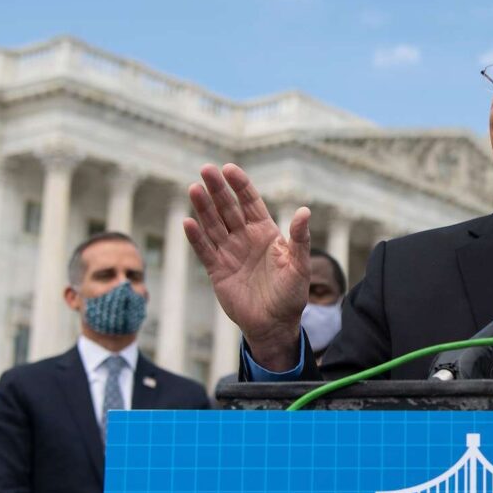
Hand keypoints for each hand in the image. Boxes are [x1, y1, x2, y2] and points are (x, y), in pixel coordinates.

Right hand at [183, 163, 311, 368]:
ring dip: (204, 207)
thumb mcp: (299, 266)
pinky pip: (205, 250)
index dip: (240, 185)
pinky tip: (188, 222)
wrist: (274, 324)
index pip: (250, 202)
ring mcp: (229, 253)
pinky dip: (196, 237)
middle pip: (228, 208)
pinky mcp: (217, 270)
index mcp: (265, 232)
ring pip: (213, 225)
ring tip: (194, 188)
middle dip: (218, 189)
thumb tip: (304, 211)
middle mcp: (245, 238)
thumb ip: (299, 239)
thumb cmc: (291, 295)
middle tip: (206, 169)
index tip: (229, 169)